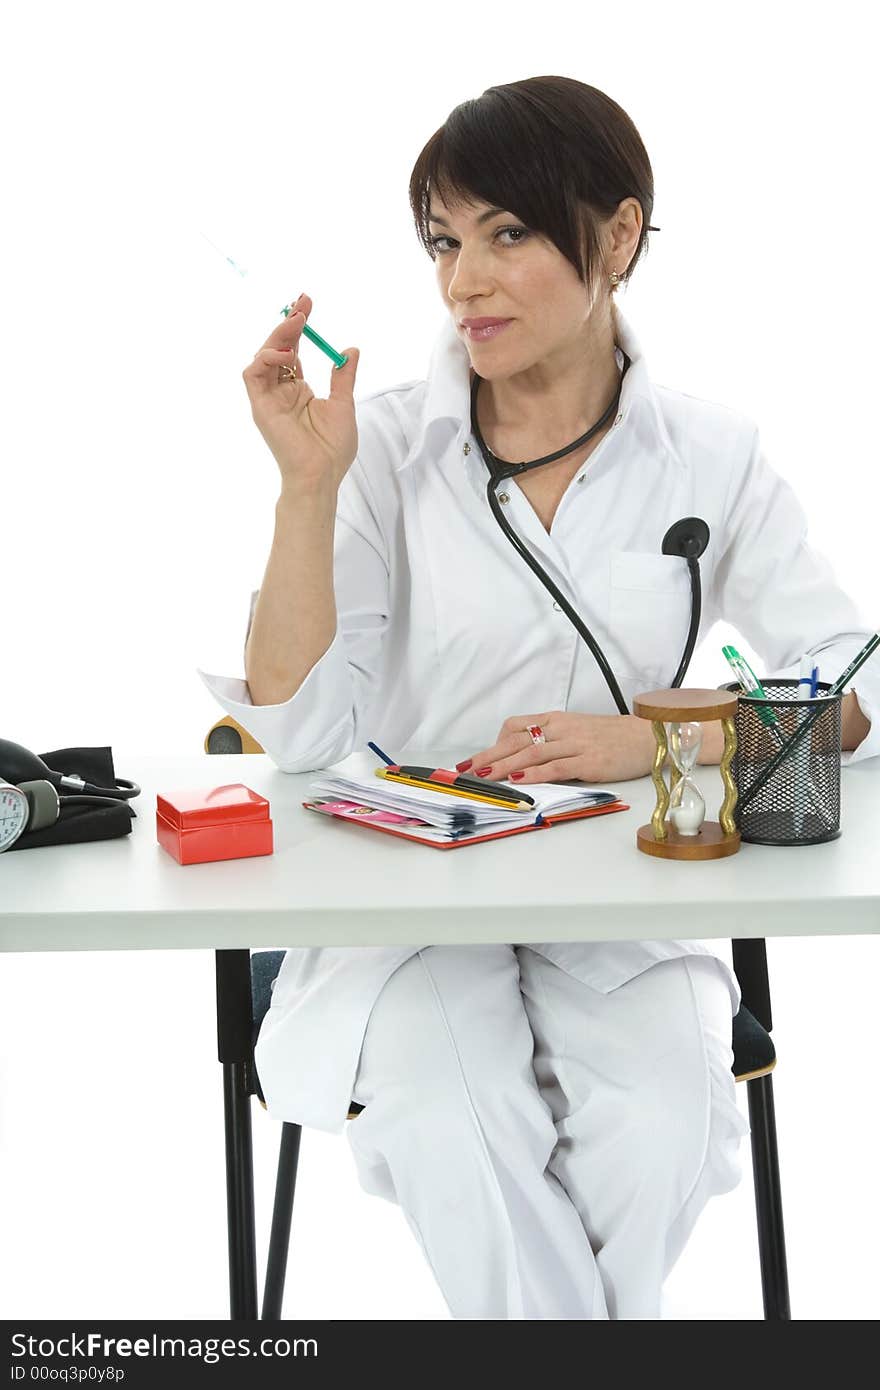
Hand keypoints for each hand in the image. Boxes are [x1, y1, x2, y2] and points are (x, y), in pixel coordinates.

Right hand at [241, 291, 360, 493]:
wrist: (321, 475)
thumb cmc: (332, 448)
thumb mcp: (343, 404)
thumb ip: (343, 377)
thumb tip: (350, 350)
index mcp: (299, 390)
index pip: (294, 350)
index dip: (299, 327)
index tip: (308, 304)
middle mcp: (281, 391)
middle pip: (278, 348)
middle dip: (288, 323)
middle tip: (302, 303)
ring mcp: (269, 398)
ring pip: (263, 357)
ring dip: (277, 336)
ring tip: (296, 323)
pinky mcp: (260, 407)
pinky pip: (252, 375)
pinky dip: (264, 359)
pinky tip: (284, 353)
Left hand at [456, 710, 656, 784]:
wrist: (648, 737)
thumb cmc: (612, 737)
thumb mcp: (576, 732)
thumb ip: (551, 741)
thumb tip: (522, 759)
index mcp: (556, 720)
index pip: (515, 727)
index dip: (492, 743)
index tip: (474, 759)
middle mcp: (562, 729)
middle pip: (517, 741)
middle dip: (488, 757)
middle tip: (465, 771)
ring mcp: (575, 744)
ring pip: (532, 754)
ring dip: (504, 766)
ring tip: (483, 778)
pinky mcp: (589, 762)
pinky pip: (557, 767)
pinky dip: (535, 774)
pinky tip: (519, 781)